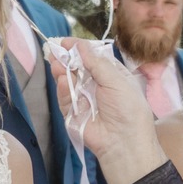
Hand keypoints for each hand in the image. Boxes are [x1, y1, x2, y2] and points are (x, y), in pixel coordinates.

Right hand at [47, 38, 165, 183]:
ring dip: (62, 71)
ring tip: (57, 65)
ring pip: (68, 81)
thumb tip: (80, 45)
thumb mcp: (115, 80)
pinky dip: (62, 89)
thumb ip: (96, 62)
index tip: (65, 42)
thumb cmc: (127, 108)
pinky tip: (62, 81)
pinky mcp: (72, 112)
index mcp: (112, 76)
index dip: (80, 49)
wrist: (122, 141)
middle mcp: (97, 86)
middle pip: (77, 68)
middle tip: (56, 52)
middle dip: (67, 59)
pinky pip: (64, 97)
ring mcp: (83, 99)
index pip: (93, 58)